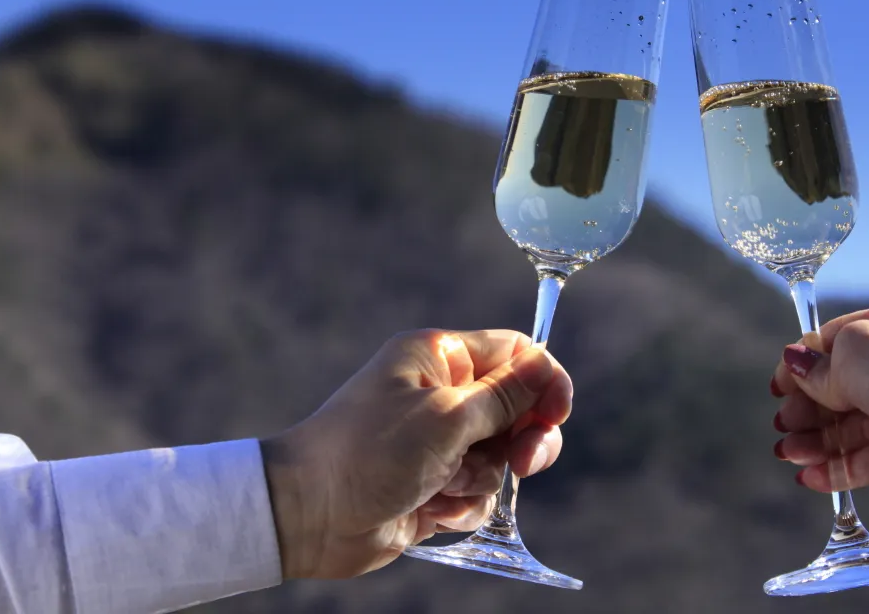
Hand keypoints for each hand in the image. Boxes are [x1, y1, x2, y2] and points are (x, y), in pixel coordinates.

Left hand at [260, 329, 571, 578]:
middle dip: (523, 439)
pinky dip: (463, 504)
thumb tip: (544, 367)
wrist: (310, 516)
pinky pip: (478, 491)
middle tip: (523, 463)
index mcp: (437, 358)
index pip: (514, 352)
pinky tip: (431, 509)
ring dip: (481, 477)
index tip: (557, 413)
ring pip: (499, 456)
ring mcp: (438, 440)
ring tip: (444, 485)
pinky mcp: (434, 482)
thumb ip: (504, 396)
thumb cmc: (369, 453)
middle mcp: (440, 393)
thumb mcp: (446, 417)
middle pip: (517, 407)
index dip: (544, 379)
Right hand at [771, 291, 868, 493]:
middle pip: (855, 384)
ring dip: (823, 440)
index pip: (850, 335)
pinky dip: (846, 466)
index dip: (809, 359)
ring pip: (865, 424)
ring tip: (787, 454)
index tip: (779, 382)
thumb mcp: (851, 353)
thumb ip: (819, 366)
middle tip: (782, 422)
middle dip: (813, 407)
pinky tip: (811, 477)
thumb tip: (794, 366)